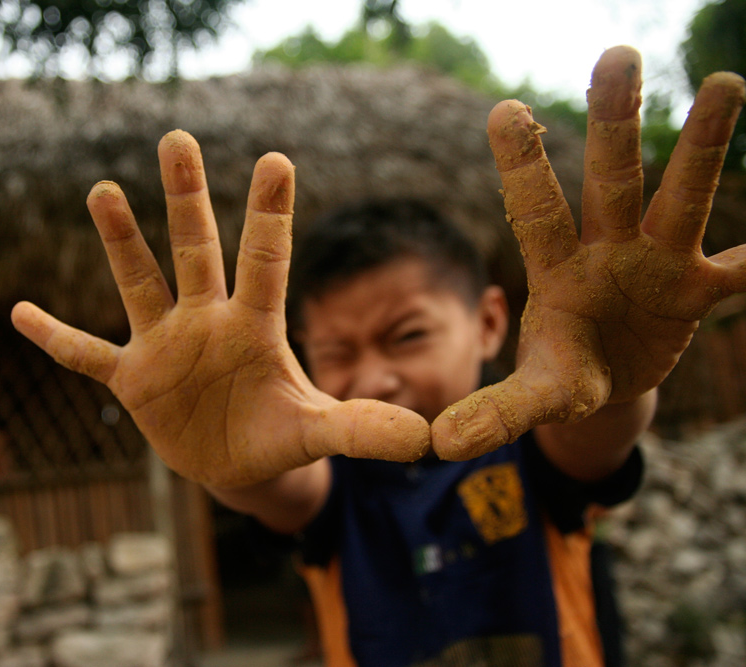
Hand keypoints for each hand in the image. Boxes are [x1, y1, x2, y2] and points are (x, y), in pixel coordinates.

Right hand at [12, 131, 429, 487]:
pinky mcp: (133, 378)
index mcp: (255, 325)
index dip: (270, 215)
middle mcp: (207, 320)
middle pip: (197, 249)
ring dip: (120, 242)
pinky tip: (18, 311)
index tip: (276, 159)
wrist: (239, 465)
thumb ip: (362, 429)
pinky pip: (85, 355)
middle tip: (178, 137)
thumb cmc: (280, 436)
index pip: (264, 261)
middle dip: (187, 198)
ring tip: (102, 189)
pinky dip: (55, 338)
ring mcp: (165, 345)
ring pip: (139, 283)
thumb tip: (425, 441)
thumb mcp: (319, 433)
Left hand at [432, 46, 745, 460]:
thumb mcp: (536, 392)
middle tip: (615, 54)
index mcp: (556, 267)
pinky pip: (740, 270)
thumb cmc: (561, 372)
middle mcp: (606, 250)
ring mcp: (656, 264)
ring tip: (725, 82)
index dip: (521, 164)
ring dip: (702, 146)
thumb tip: (441, 446)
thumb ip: (497, 411)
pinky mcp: (697, 290)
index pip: (535, 208)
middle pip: (610, 180)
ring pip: (679, 197)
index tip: (503, 108)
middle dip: (613, 122)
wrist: (607, 387)